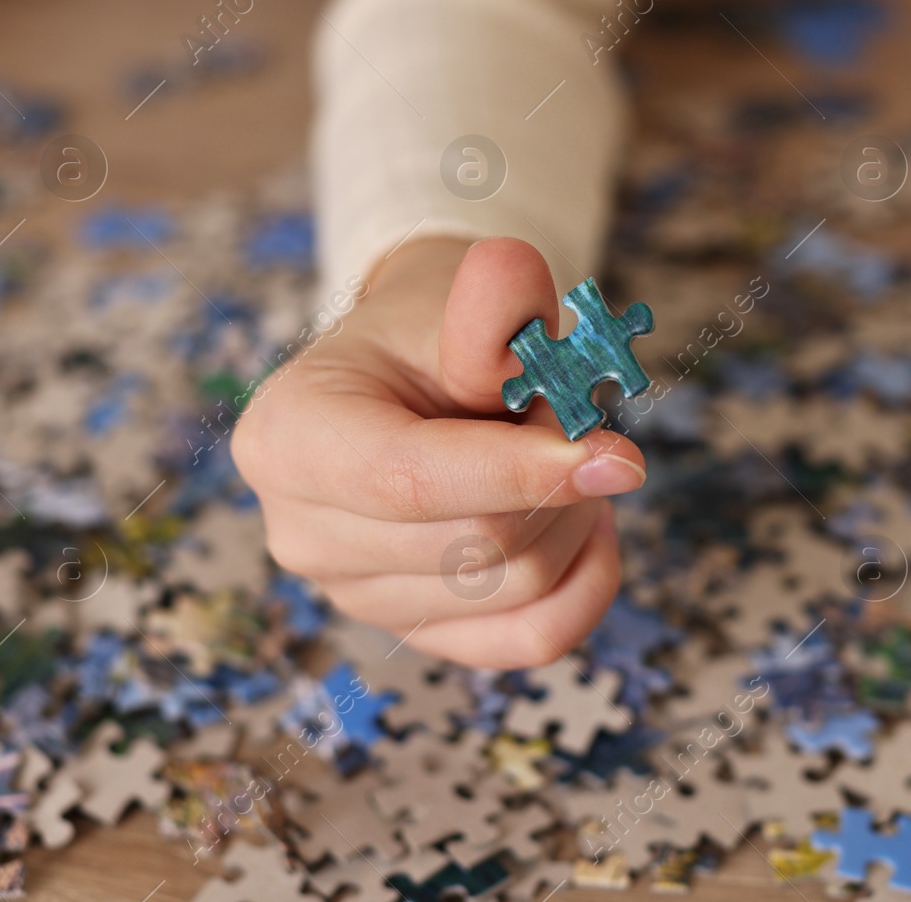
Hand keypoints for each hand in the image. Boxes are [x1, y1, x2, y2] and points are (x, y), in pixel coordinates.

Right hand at [231, 238, 645, 668]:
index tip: (620, 457)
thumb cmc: (434, 333)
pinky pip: (528, 640)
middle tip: (572, 421)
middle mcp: (301, 532)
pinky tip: (587, 522)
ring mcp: (352, 594)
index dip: (522, 472)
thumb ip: (487, 297)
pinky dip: (585, 583)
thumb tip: (515, 270)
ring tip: (562, 457)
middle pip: (476, 544)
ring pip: (514, 590)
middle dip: (557, 481)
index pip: (411, 481)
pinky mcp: (413, 631)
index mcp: (289, 439)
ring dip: (573, 519)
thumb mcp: (458, 299)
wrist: (415, 375)